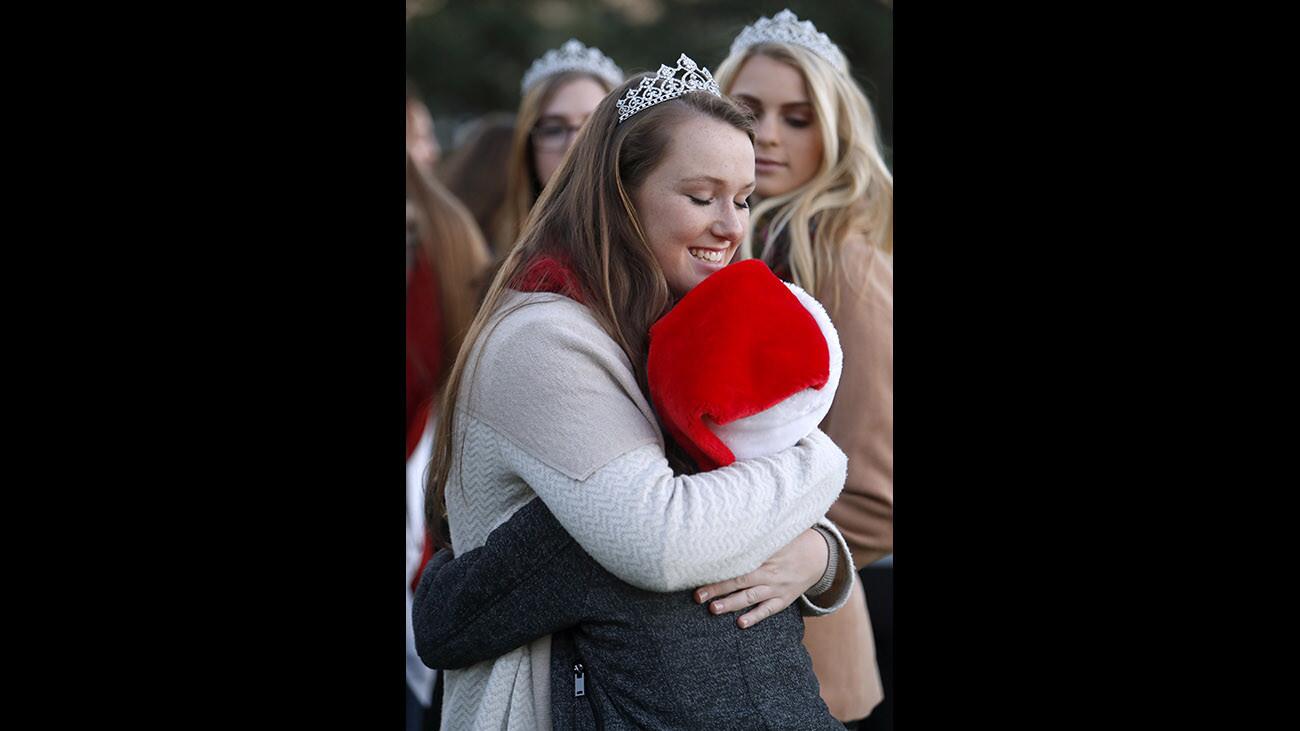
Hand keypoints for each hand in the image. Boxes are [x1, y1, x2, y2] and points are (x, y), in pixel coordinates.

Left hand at [693, 528, 827, 628]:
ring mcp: (778, 588)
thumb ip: (755, 533)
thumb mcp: (776, 534)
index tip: (700, 571)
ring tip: (714, 609)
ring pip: (752, 597)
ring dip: (732, 604)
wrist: (820, 557)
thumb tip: (728, 524)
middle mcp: (770, 572)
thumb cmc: (792, 542)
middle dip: (718, 588)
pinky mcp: (784, 600)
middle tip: (698, 596)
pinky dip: (755, 617)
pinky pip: (768, 610)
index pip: (739, 562)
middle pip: (740, 580)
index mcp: (766, 554)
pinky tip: (741, 623)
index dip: (720, 568)